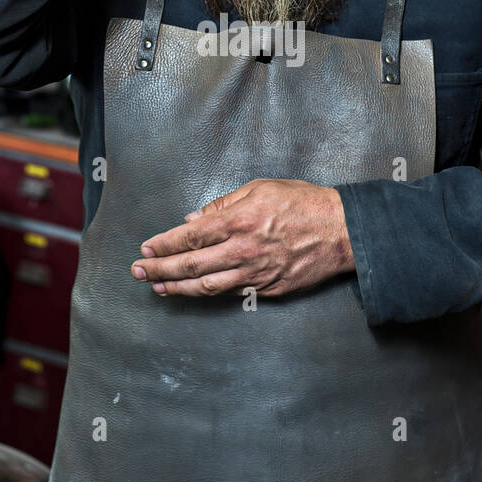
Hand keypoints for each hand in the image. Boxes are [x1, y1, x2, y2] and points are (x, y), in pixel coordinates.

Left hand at [130, 179, 355, 299]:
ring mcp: (256, 273)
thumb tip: (195, 220)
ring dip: (178, 288)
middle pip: (191, 264)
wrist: (342, 231)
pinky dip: (210, 292)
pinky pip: (233, 293)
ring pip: (207, 286)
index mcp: (239, 220)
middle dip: (161, 269)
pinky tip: (195, 291)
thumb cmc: (303, 203)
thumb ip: (224, 204)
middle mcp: (243, 250)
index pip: (191, 236)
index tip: (147, 249)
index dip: (165, 244)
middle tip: (139, 272)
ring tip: (158, 288)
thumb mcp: (261, 188)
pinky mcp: (268, 289)